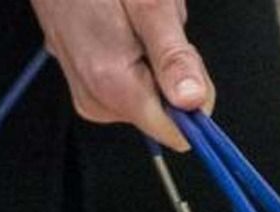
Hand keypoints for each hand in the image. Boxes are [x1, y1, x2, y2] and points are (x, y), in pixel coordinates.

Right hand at [31, 0, 214, 150]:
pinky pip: (130, 87)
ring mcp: (89, 95)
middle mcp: (97, 99)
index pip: (172, 131)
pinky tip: (124, 33)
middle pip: (162, 113)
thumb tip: (193, 100)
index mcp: (113, 84)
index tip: (187, 63)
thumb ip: (173, 57)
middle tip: (157, 32)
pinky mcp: (86, 87)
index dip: (192, 100)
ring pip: (149, 98)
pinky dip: (138, 60)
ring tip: (136, 27)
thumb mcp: (150, 5)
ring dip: (155, 63)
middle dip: (172, 73)